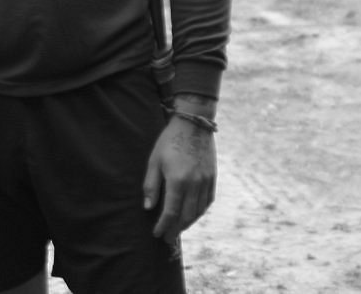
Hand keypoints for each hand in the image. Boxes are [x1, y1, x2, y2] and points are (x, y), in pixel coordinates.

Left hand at [142, 112, 216, 241]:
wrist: (194, 123)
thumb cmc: (170, 140)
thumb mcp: (155, 161)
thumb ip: (151, 185)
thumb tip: (148, 207)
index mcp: (178, 180)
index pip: (171, 212)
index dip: (163, 226)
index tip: (157, 233)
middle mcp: (195, 184)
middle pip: (186, 216)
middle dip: (175, 229)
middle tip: (167, 238)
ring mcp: (206, 181)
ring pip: (198, 211)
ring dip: (188, 223)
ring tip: (178, 229)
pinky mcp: (212, 176)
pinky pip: (208, 201)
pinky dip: (200, 212)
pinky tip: (192, 215)